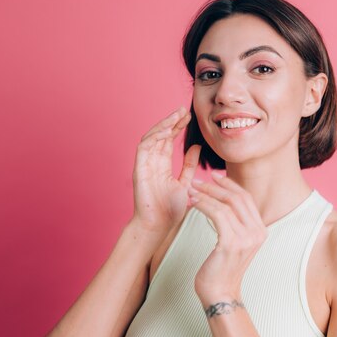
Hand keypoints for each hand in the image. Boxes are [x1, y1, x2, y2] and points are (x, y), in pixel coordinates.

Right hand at [131, 106, 200, 248]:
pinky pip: (144, 147)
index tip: (190, 117)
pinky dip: (154, 136)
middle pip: (160, 135)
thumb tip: (197, 147)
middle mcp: (151, 162)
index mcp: (161, 165)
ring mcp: (144, 164)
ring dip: (163, 125)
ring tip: (176, 115)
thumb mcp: (186, 183)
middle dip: (171, 121)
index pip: (168, 140)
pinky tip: (167, 129)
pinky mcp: (139, 168)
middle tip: (184, 110)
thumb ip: (189, 165)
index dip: (177, 127)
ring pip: (151, 137)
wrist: (158, 226)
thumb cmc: (170, 210)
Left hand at [188, 172, 266, 304]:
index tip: (214, 176)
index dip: (230, 184)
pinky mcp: (231, 243)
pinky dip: (204, 205)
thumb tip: (222, 200)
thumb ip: (235, 224)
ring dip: (206, 194)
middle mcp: (257, 232)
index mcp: (261, 230)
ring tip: (191, 190)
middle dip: (216, 186)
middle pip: (238, 198)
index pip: (246, 198)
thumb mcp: (234, 242)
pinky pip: (217, 215)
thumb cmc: (221, 268)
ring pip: (226, 204)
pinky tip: (193, 202)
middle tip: (198, 181)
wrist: (220, 293)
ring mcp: (246, 238)